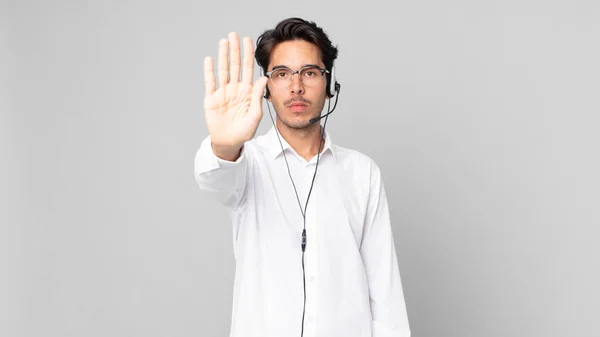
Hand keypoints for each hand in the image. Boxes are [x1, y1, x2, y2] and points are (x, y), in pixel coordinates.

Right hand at [204, 32, 267, 158]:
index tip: (248, 40)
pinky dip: (209, 71)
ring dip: (223, 56)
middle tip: (234, 34)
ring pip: (223, 70)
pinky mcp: (211, 99)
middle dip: (235, 50)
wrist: (229, 142)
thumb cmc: (244, 131)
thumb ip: (258, 96)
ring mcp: (222, 93)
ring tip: (224, 42)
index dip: (248, 55)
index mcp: (247, 92)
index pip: (248, 69)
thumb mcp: (255, 115)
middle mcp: (235, 89)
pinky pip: (210, 82)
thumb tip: (263, 78)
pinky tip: (210, 59)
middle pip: (234, 65)